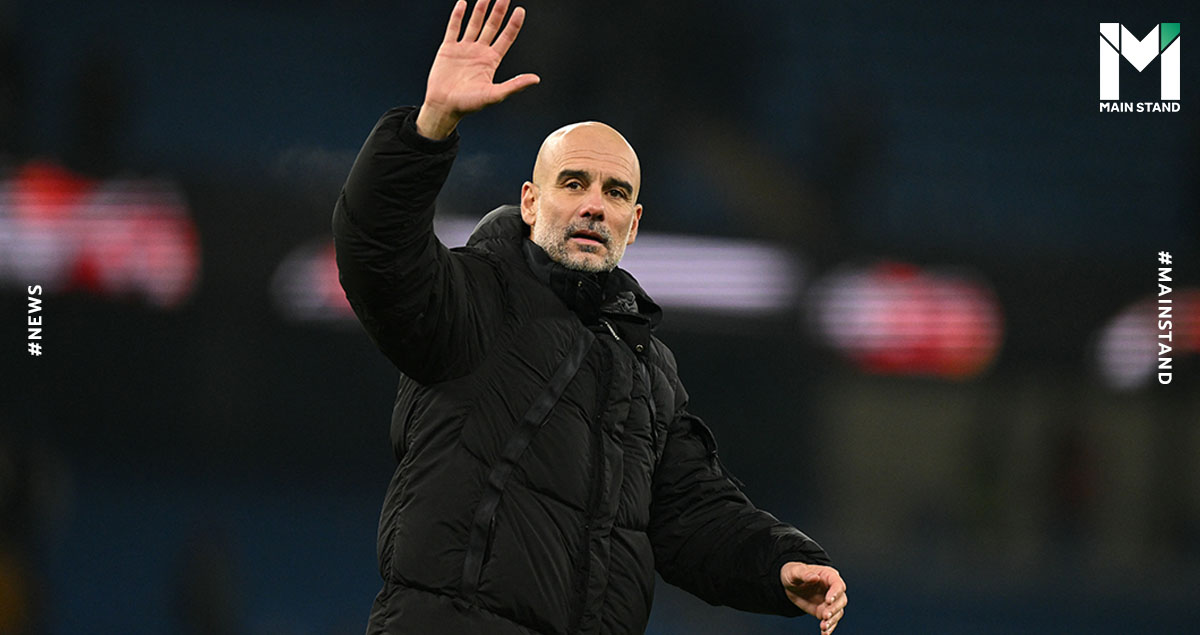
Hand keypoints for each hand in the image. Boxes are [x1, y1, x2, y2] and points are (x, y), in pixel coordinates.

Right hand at [416, 0, 539, 138]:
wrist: (444, 106)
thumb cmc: (468, 104)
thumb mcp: (495, 95)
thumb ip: (515, 85)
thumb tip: (535, 79)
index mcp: (491, 61)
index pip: (506, 37)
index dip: (513, 24)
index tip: (520, 10)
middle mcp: (479, 52)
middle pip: (492, 26)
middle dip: (499, 11)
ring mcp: (463, 49)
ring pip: (474, 24)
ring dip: (480, 9)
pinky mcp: (448, 49)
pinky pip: (453, 28)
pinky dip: (457, 16)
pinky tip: (463, 4)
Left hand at [780, 562, 847, 633]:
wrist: (789, 585)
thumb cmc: (793, 574)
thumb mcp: (795, 571)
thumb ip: (804, 574)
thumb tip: (814, 577)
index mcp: (828, 575)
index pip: (837, 584)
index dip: (835, 593)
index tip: (828, 601)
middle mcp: (832, 589)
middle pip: (841, 600)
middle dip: (834, 609)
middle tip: (824, 616)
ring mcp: (830, 602)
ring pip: (838, 612)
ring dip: (832, 621)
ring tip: (823, 627)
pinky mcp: (824, 612)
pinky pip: (831, 621)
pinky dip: (829, 628)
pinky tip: (825, 633)